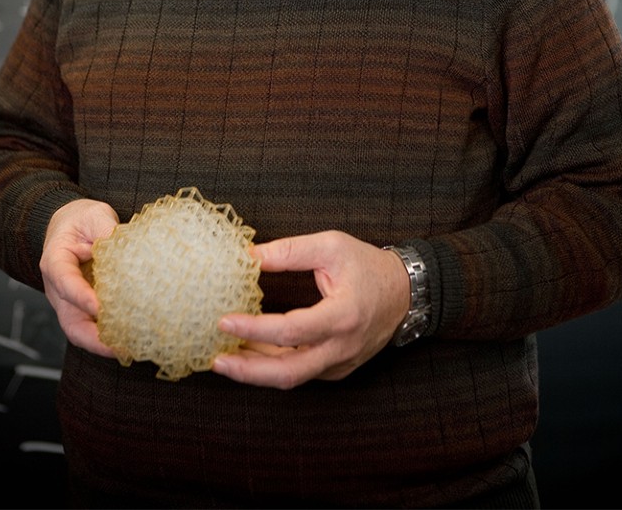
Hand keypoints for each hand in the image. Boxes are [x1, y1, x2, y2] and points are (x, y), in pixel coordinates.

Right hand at [40, 198, 119, 355]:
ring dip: (102, 344)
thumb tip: (124, 245)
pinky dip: (109, 337)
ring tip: (128, 348)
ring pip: (80, 331)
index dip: (80, 296)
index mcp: (56, 261)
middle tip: (118, 345)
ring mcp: (70, 302)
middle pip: (69, 320)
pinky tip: (131, 340)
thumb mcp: (94, 215)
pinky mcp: (84, 308)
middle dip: (92, 338)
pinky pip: (92, 327)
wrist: (72, 225)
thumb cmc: (81, 220)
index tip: (99, 307)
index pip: (65, 282)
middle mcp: (59, 288)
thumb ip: (106, 230)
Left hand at [212, 230, 410, 388]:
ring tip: (225, 355)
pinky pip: (301, 372)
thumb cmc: (368, 266)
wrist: (404, 292)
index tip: (224, 320)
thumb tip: (249, 256)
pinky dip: (273, 365)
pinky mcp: (337, 368)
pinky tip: (252, 352)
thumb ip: (289, 250)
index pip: (291, 331)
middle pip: (288, 373)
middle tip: (216, 359)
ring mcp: (340, 362)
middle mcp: (341, 347)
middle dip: (248, 370)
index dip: (254, 328)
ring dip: (256, 369)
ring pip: (292, 377)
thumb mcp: (330, 246)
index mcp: (342, 316)